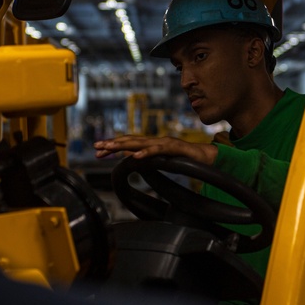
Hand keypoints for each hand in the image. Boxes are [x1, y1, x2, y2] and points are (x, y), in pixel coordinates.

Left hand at [94, 135, 218, 164]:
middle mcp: (156, 140)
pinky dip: (146, 152)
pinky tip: (135, 157)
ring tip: (109, 148)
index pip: (129, 144)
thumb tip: (136, 164)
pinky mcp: (174, 148)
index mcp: (152, 145)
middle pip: (130, 141)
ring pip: (141, 143)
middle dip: (112, 144)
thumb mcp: (164, 161)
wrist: (207, 156)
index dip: (113, 147)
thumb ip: (151, 161)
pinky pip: (158, 150)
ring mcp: (165, 142)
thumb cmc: (187, 159)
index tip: (98, 152)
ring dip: (123, 145)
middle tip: (96, 147)